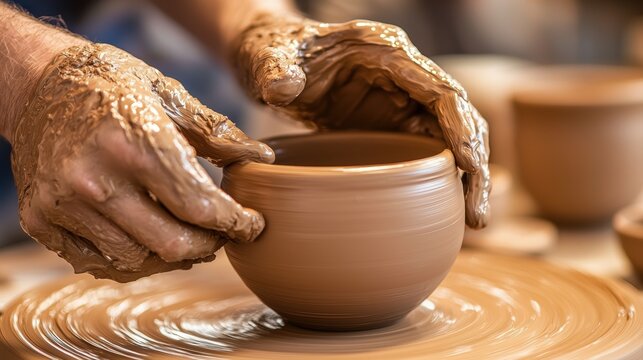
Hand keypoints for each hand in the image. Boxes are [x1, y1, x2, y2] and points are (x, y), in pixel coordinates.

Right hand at [11, 43, 273, 281]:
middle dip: (210, 245)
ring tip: (191, 238)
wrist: (36, 83)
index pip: (199, 206)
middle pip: (171, 244)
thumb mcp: (168, 94)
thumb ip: (217, 132)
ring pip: (136, 261)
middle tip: (224, 234)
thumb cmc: (110, 83)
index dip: (235, 223)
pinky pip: (98, 263)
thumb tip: (262, 158)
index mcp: (133, 143)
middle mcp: (94, 179)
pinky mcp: (41, 220)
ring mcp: (63, 205)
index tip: (253, 225)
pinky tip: (150, 241)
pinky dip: (133, 260)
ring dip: (174, 257)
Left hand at [235, 16, 489, 227]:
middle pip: (458, 119)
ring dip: (465, 180)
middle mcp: (403, 77)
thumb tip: (283, 88)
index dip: (461, 127)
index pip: (440, 90)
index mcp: (386, 52)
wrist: (270, 59)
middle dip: (475, 165)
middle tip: (477, 217)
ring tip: (473, 225)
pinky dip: (439, 181)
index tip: (471, 166)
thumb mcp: (268, 55)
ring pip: (447, 140)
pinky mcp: (388, 126)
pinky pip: (424, 154)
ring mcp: (399, 102)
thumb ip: (276, 68)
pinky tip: (445, 213)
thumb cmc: (273, 49)